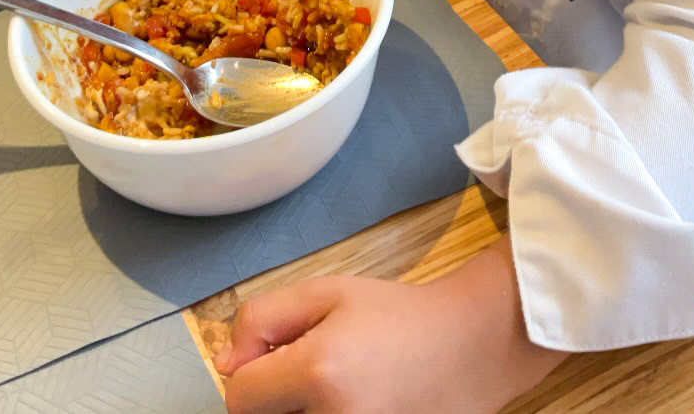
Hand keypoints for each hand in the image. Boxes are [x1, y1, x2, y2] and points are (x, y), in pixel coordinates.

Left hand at [216, 242, 565, 413]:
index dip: (248, 371)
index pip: (240, 397)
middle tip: (310, 370)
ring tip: (335, 387)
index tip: (274, 357)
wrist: (467, 346)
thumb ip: (264, 318)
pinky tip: (351, 402)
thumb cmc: (398, 316)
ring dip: (300, 410)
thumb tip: (226, 363)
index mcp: (320, 372)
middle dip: (275, 397)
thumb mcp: (327, 292)